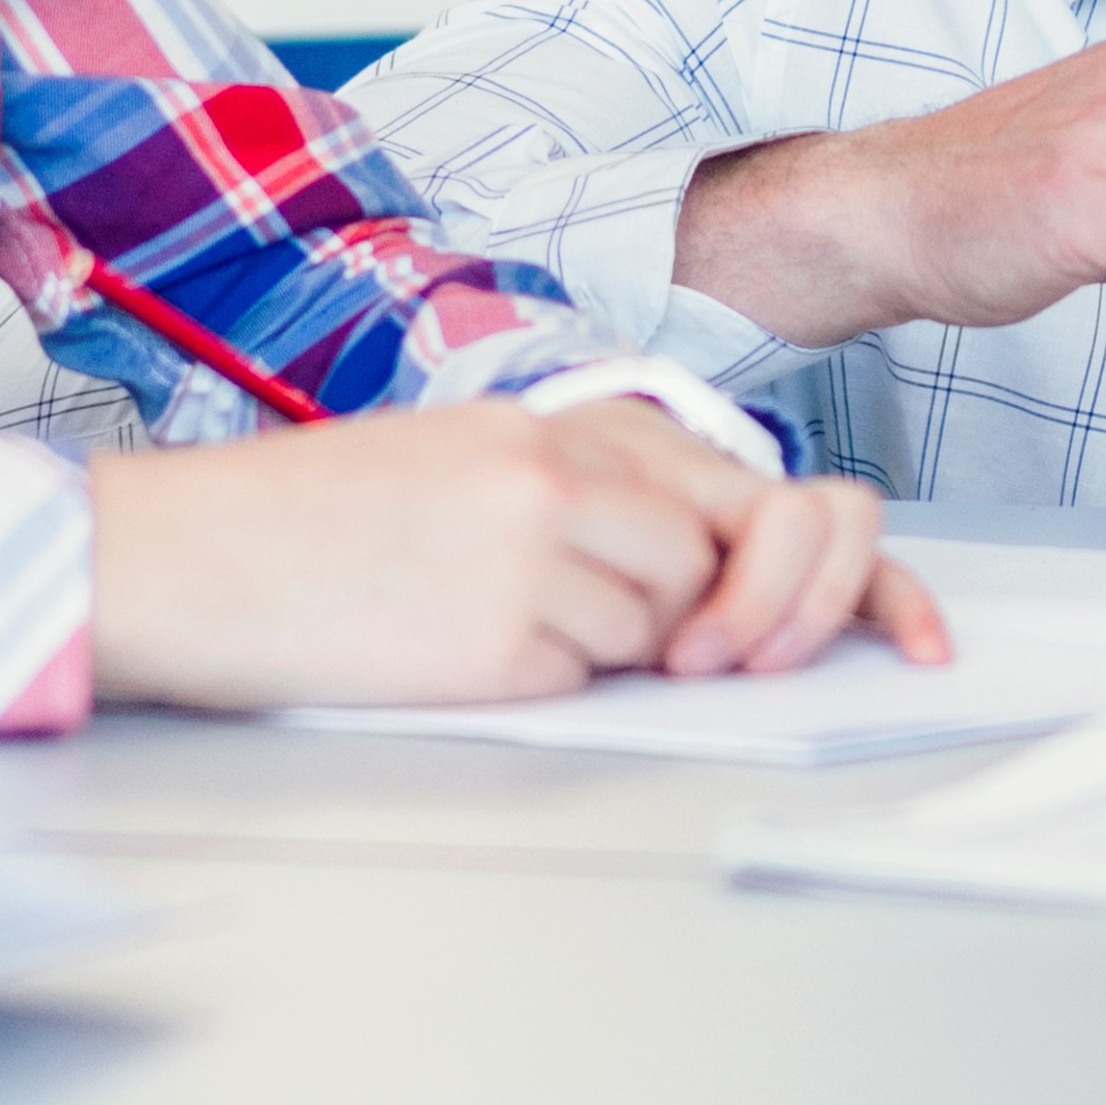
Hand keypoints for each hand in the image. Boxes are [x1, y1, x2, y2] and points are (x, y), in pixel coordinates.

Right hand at [86, 400, 945, 707]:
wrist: (185, 557)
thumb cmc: (322, 526)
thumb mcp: (480, 471)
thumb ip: (610, 505)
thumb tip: (725, 593)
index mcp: (573, 422)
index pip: (776, 489)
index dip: (864, 574)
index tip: (920, 637)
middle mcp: (571, 472)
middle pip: (750, 555)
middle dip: (766, 619)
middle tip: (717, 659)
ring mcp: (541, 553)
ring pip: (668, 630)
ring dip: (613, 649)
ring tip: (487, 611)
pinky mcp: (502, 635)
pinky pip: (587, 680)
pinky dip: (545, 682)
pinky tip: (452, 643)